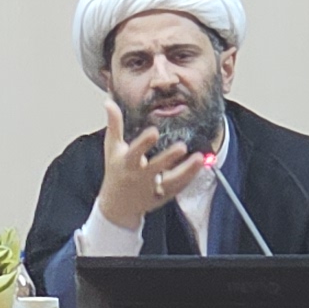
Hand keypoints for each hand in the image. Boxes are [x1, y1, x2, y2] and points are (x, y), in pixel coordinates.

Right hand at [91, 100, 210, 231]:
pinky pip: (178, 187)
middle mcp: (139, 177)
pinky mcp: (162, 196)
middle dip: (168, 158)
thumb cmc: (116, 170)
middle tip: (182, 146)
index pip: (135, 153)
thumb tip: (108, 101)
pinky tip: (200, 165)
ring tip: (199, 158)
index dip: (144, 143)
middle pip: (155, 168)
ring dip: (185, 170)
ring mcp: (152, 189)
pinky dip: (189, 177)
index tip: (154, 132)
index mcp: (127, 163)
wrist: (117, 206)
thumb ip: (114, 125)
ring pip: (170, 180)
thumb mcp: (112, 148)